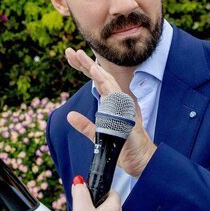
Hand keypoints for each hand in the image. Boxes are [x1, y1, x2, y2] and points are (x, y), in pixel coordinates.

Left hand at [63, 47, 156, 176]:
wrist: (140, 159)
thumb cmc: (123, 147)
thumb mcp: (99, 136)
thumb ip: (85, 125)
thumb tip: (69, 115)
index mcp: (111, 103)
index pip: (96, 82)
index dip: (85, 68)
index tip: (71, 57)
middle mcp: (118, 101)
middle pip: (101, 77)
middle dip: (85, 63)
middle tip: (70, 51)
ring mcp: (123, 105)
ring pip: (108, 81)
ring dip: (94, 68)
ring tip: (82, 57)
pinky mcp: (127, 112)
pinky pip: (115, 94)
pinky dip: (105, 82)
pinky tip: (97, 72)